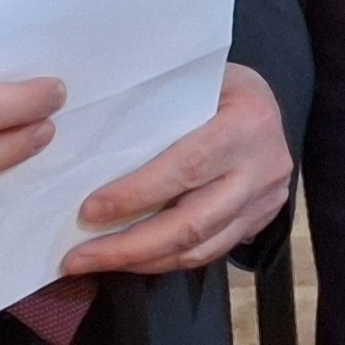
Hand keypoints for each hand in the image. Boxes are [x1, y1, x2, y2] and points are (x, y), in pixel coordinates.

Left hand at [57, 64, 292, 276]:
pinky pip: (210, 253)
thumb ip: (154, 112)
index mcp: (247, 121)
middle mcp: (263, 166)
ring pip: (201, 248)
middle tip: (78, 258)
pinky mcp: (261, 221)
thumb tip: (89, 153)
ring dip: (142, 261)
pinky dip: (166, 260)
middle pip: (193, 223)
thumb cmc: (216, 86)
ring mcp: (266, 199)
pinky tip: (133, 259)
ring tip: (95, 263)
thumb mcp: (190, 82)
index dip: (136, 195)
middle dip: (130, 247)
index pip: (186, 167)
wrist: (266, 104)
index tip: (89, 211)